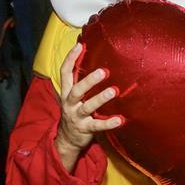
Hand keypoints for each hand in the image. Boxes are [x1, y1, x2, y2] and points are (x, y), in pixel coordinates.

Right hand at [54, 43, 121, 171]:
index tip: (80, 45)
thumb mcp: (73, 96)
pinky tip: (120, 119)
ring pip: (87, 107)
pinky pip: (97, 126)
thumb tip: (91, 59)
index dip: (70, 58)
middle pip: (76, 90)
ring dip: (100, 99)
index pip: (64, 72)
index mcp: (66, 92)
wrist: (67, 139)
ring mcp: (77, 116)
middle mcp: (69, 103)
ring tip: (113, 91)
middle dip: (89, 81)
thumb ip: (79, 81)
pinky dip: (108, 123)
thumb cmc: (75, 111)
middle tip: (103, 71)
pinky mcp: (85, 129)